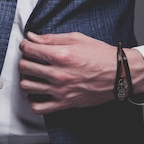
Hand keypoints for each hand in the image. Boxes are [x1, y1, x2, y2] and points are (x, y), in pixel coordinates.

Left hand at [18, 32, 143, 113]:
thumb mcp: (76, 39)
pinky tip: (37, 92)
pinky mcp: (64, 103)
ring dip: (26, 78)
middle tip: (31, 59)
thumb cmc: (100, 55)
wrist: (119, 74)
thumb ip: (51, 38)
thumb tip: (31, 37)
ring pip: (27, 86)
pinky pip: (38, 107)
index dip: (25, 45)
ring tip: (33, 75)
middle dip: (24, 60)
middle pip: (24, 67)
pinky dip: (33, 100)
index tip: (27, 46)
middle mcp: (58, 73)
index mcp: (61, 55)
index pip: (29, 49)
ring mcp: (60, 90)